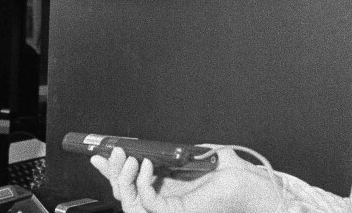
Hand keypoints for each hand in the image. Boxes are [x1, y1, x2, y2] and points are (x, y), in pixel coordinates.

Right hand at [91, 146, 281, 212]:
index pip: (132, 182)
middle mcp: (165, 200)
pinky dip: (142, 183)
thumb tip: (160, 145)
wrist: (253, 185)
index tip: (98, 153)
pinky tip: (146, 165)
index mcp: (168, 187)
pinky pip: (147, 202)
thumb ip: (177, 152)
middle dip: (111, 171)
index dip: (112, 169)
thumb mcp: (199, 154)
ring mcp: (169, 209)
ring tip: (130, 157)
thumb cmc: (235, 173)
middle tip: (110, 151)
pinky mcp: (176, 211)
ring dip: (122, 177)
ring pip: (129, 202)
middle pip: (124, 192)